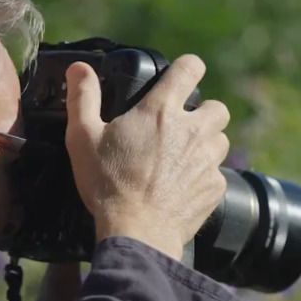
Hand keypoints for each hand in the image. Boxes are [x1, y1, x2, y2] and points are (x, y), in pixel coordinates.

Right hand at [63, 55, 230, 260]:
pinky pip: (217, 175)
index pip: (190, 69)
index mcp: (161, 110)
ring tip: (183, 159)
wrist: (138, 232)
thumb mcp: (83, 138)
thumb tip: (79, 68)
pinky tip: (183, 188)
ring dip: (207, 144)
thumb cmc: (108, 185)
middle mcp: (192, 130)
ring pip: (221, 140)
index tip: (183, 76)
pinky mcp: (215, 188)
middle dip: (204, 113)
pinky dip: (204, 178)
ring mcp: (208, 160)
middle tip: (181, 128)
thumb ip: (83, 99)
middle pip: (218, 107)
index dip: (189, 68)